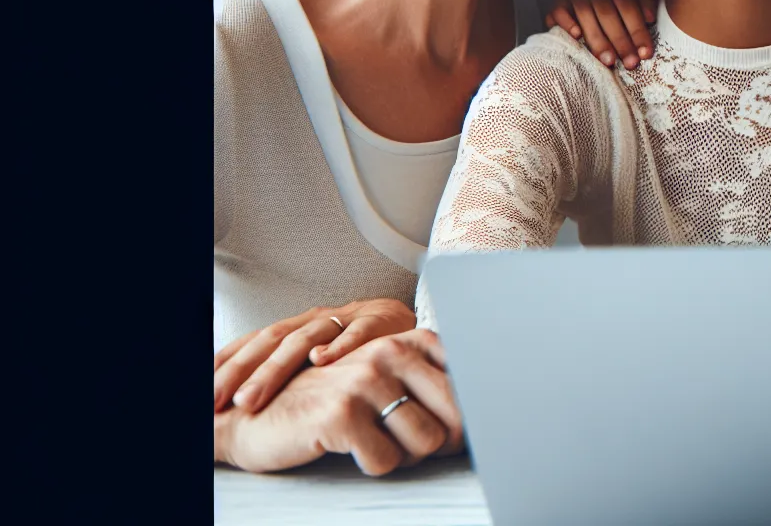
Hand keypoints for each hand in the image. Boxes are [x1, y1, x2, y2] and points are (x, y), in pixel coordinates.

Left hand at [214, 299, 415, 412]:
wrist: (404, 320)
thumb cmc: (355, 348)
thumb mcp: (316, 357)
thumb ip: (287, 374)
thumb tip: (238, 404)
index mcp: (295, 329)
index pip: (253, 344)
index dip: (225, 366)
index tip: (202, 397)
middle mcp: (314, 321)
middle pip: (271, 342)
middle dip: (241, 374)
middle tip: (218, 402)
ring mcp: (345, 319)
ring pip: (303, 340)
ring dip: (274, 369)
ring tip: (251, 397)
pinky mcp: (379, 323)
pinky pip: (358, 333)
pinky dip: (340, 345)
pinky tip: (322, 360)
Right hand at [214, 329, 463, 475]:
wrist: (254, 416)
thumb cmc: (329, 403)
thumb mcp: (381, 380)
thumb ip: (428, 386)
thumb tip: (481, 419)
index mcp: (407, 340)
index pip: (470, 378)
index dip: (471, 413)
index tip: (465, 428)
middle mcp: (390, 352)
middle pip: (458, 415)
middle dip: (444, 441)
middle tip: (416, 444)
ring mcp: (365, 381)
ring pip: (428, 442)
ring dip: (405, 454)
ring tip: (376, 440)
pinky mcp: (342, 415)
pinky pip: (387, 462)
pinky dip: (373, 464)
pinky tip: (350, 448)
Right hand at [546, 0, 657, 68]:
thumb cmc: (615, 0)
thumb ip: (645, 2)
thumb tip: (650, 18)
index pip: (628, 6)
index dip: (637, 30)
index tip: (645, 53)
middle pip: (607, 13)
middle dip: (620, 40)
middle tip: (629, 63)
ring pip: (585, 14)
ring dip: (598, 39)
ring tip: (609, 61)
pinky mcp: (558, 0)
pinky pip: (559, 11)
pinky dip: (568, 23)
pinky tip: (577, 37)